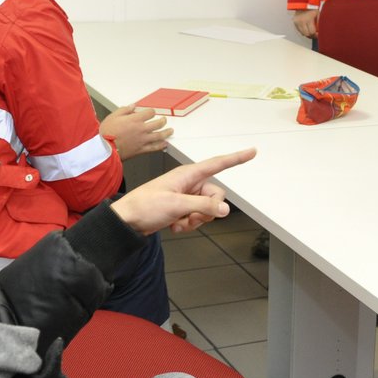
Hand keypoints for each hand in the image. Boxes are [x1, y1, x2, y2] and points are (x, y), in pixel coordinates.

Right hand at [101, 105, 172, 158]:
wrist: (104, 149)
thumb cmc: (106, 133)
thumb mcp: (113, 116)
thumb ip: (124, 110)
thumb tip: (133, 106)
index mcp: (135, 120)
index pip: (150, 113)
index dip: (151, 111)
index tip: (151, 112)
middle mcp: (141, 129)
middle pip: (158, 123)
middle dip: (163, 120)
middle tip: (164, 120)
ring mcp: (143, 140)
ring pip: (159, 135)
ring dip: (166, 132)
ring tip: (170, 130)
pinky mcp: (141, 150)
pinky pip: (154, 147)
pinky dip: (161, 145)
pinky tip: (165, 144)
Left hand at [111, 147, 256, 233]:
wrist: (126, 222)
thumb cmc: (145, 206)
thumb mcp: (176, 206)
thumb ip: (203, 207)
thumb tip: (226, 209)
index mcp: (188, 174)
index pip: (218, 164)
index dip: (236, 158)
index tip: (252, 152)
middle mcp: (189, 183)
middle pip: (215, 196)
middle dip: (207, 211)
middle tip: (190, 218)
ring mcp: (185, 196)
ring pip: (207, 209)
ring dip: (196, 220)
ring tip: (179, 222)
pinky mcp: (181, 208)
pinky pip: (196, 216)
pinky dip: (188, 224)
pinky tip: (174, 226)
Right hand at [293, 10, 318, 38]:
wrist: (304, 3)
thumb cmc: (312, 8)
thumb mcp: (318, 14)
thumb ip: (319, 23)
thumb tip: (319, 32)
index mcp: (308, 19)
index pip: (312, 32)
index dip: (316, 34)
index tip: (318, 34)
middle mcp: (301, 21)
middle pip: (307, 34)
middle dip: (311, 35)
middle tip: (315, 34)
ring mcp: (297, 21)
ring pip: (302, 33)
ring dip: (307, 34)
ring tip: (311, 31)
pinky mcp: (294, 22)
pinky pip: (299, 30)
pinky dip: (303, 31)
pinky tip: (306, 28)